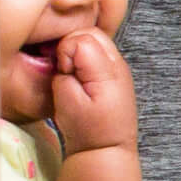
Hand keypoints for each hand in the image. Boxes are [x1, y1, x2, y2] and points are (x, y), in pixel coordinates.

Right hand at [50, 29, 135, 152]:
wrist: (107, 148)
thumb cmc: (88, 129)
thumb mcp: (69, 100)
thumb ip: (63, 73)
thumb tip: (62, 57)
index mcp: (109, 69)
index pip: (81, 38)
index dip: (65, 51)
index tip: (63, 72)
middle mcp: (118, 63)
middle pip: (89, 32)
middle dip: (70, 45)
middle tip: (65, 69)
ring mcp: (117, 67)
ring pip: (92, 40)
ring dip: (76, 51)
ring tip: (71, 73)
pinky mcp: (113, 72)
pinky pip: (95, 52)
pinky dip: (83, 58)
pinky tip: (78, 76)